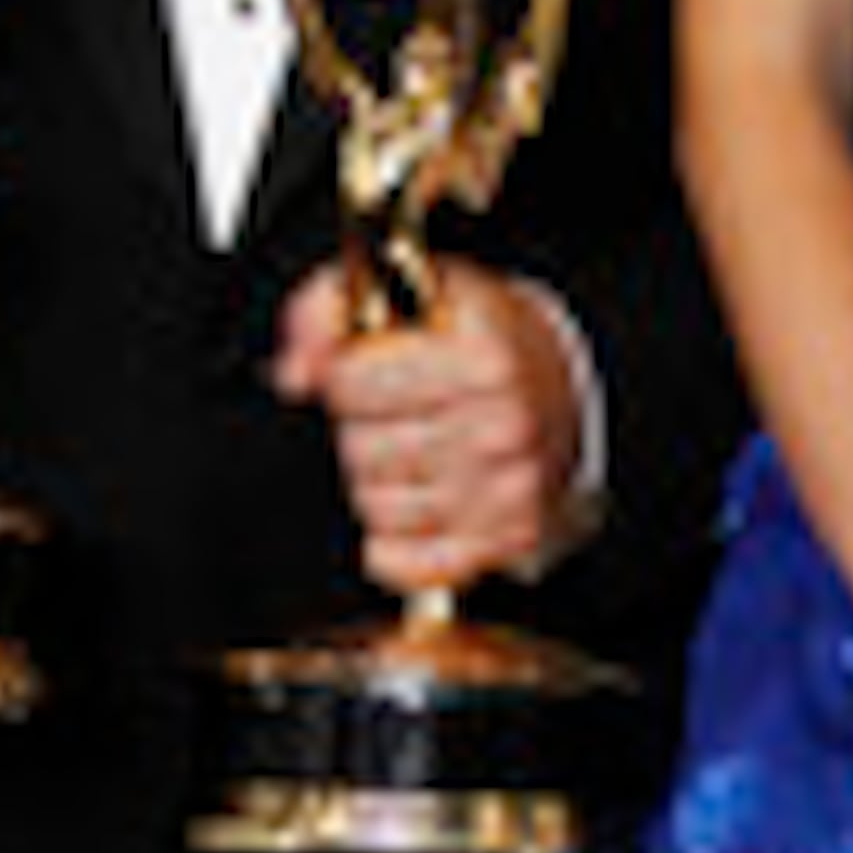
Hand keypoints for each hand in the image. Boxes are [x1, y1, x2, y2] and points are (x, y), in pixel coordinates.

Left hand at [277, 260, 587, 590]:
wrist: (556, 383)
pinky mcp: (510, 538)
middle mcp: (504, 426)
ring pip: (376, 507)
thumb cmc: (472, 337)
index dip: (344, 375)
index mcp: (482, 359)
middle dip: (361, 431)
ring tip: (409, 455)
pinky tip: (410, 511)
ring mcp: (510, 488)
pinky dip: (394, 546)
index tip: (367, 368)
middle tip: (394, 415)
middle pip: (362, 450)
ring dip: (376, 484)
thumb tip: (296, 374)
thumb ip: (328, 310)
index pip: (351, 383)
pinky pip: (410, 564)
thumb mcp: (405, 288)